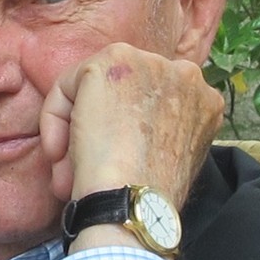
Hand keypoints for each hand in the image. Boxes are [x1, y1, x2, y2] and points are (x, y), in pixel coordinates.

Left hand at [39, 43, 224, 209]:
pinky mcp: (115, 59)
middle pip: (123, 94)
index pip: (151, 103)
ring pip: (94, 89)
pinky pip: (69, 86)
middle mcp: (186, 73)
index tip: (110, 166)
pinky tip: (59, 154)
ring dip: (74, 130)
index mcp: (205, 101)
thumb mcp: (171, 159)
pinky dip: (54, 119)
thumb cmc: (148, 196)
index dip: (122, 134)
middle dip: (98, 130)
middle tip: (79, 168)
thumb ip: (160, 132)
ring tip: (67, 169)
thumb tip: (124, 132)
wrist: (134, 200)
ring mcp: (152, 63)